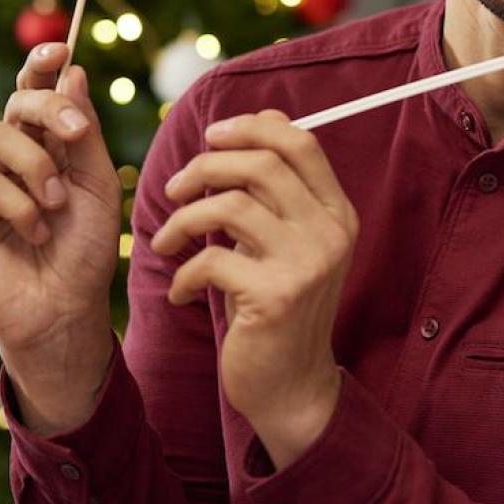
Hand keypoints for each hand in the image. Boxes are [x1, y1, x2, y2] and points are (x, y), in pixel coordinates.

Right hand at [0, 44, 122, 432]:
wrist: (67, 307)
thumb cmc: (86, 247)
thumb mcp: (98, 183)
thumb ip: (85, 131)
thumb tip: (74, 71)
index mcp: (49, 146)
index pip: (38, 93)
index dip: (42, 66)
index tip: (59, 49)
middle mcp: (14, 158)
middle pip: (18, 104)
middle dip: (48, 109)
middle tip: (76, 135)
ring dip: (38, 169)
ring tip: (57, 205)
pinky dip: (20, 207)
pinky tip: (34, 233)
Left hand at [153, 111, 357, 467]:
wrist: (290, 384)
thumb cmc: (277, 305)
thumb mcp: (288, 241)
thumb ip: (279, 190)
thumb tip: (260, 119)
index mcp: (338, 213)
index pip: (301, 143)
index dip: (251, 128)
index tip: (211, 136)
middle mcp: (331, 233)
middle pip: (262, 164)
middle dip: (205, 167)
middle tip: (175, 189)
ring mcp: (307, 264)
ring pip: (230, 205)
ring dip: (183, 218)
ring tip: (165, 241)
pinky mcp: (275, 297)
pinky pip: (210, 260)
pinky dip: (183, 274)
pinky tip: (181, 292)